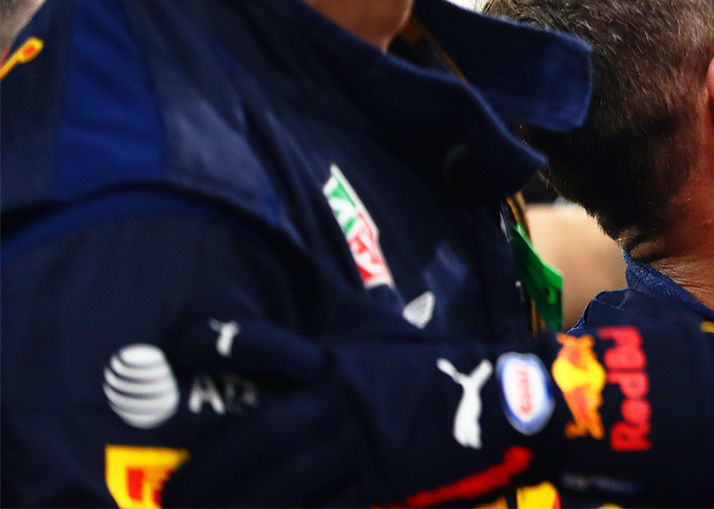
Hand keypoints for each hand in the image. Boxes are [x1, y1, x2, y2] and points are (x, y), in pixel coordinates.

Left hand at [160, 317, 550, 507]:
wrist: (501, 400)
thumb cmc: (430, 367)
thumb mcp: (382, 333)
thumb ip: (341, 316)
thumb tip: (308, 269)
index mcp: (336, 360)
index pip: (269, 345)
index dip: (221, 343)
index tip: (176, 345)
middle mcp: (340, 402)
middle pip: (261, 435)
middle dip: (210, 469)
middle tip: (170, 495)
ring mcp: (360, 447)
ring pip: (283, 482)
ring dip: (235, 503)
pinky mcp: (380, 484)